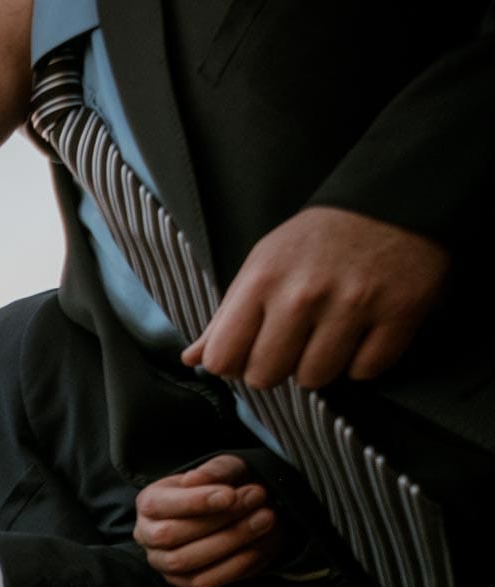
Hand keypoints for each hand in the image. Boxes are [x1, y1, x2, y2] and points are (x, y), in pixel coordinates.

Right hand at [134, 454, 283, 586]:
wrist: (242, 514)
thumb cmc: (225, 488)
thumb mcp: (224, 469)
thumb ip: (213, 471)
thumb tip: (194, 479)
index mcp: (150, 503)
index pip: (158, 505)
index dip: (194, 502)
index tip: (229, 494)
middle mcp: (148, 535)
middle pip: (169, 535)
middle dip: (217, 519)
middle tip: (256, 500)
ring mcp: (164, 563)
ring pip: (184, 560)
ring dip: (229, 540)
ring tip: (264, 519)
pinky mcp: (185, 582)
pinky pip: (203, 582)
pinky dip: (232, 565)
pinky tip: (256, 546)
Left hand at [183, 207, 447, 389]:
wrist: (389, 202)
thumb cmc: (315, 241)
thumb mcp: (261, 265)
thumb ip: (226, 316)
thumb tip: (192, 359)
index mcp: (262, 281)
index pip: (222, 359)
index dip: (233, 363)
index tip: (250, 350)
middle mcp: (303, 295)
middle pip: (265, 377)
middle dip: (274, 368)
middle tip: (292, 342)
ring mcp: (354, 305)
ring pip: (315, 380)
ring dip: (319, 365)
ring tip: (327, 335)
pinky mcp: (399, 313)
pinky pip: (365, 371)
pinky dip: (363, 361)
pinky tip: (362, 332)